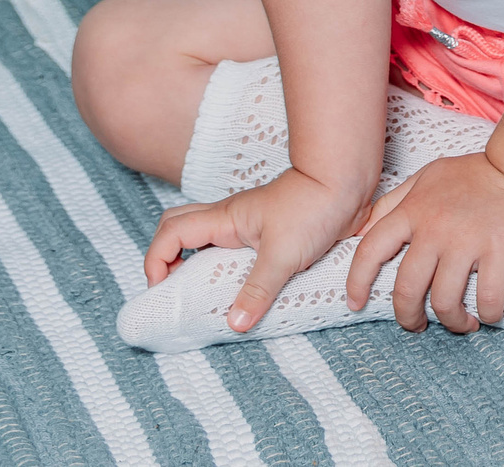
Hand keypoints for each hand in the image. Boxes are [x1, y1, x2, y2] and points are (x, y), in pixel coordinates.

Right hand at [143, 167, 376, 333]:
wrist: (347, 182)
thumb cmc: (315, 206)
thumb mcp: (284, 254)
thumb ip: (258, 289)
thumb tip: (234, 322)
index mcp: (224, 219)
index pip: (171, 233)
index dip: (156, 260)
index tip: (163, 289)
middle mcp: (230, 219)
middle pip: (179, 229)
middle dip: (166, 258)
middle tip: (176, 291)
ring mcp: (248, 224)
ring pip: (207, 239)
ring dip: (198, 263)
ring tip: (207, 298)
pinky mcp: (269, 232)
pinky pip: (235, 249)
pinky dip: (228, 268)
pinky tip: (244, 291)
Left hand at [347, 151, 503, 332]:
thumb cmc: (472, 174)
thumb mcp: (425, 178)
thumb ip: (394, 203)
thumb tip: (360, 232)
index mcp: (413, 211)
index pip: (370, 251)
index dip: (357, 282)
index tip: (355, 304)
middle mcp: (435, 228)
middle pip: (407, 289)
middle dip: (408, 317)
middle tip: (416, 325)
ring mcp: (468, 240)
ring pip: (445, 301)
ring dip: (452, 322)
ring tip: (461, 323)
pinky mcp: (500, 248)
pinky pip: (488, 297)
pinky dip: (487, 314)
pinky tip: (487, 314)